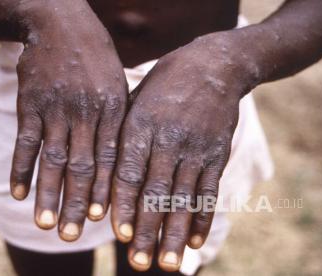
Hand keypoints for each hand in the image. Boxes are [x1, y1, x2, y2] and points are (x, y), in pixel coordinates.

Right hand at [9, 1, 127, 241]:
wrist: (60, 23)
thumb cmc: (95, 59)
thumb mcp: (117, 84)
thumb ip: (118, 120)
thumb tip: (122, 161)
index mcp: (113, 109)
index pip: (111, 158)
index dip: (106, 191)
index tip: (103, 220)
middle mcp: (86, 112)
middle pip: (82, 166)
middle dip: (78, 202)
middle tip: (73, 235)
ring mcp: (56, 108)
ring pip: (53, 158)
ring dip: (48, 193)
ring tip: (46, 224)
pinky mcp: (30, 103)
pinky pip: (26, 141)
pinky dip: (21, 168)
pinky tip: (18, 193)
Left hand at [111, 31, 258, 270]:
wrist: (214, 65)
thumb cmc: (164, 85)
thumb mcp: (136, 100)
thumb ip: (122, 136)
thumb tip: (104, 179)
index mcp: (141, 125)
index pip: (130, 172)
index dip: (125, 205)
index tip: (119, 235)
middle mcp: (169, 139)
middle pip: (157, 192)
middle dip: (148, 230)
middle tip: (139, 263)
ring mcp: (196, 148)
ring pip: (184, 198)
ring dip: (174, 233)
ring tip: (166, 263)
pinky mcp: (217, 154)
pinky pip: (209, 191)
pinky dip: (202, 218)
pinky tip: (194, 242)